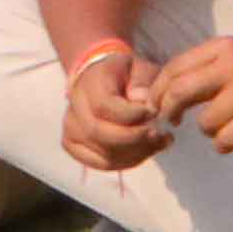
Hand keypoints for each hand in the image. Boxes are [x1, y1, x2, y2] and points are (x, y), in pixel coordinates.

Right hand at [54, 42, 172, 174]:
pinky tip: (145, 151)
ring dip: (136, 153)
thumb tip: (143, 102)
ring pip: (102, 152)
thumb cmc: (126, 75)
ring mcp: (71, 128)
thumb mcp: (140, 68)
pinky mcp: (74, 145)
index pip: (103, 106)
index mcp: (90, 83)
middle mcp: (75, 107)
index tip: (154, 113)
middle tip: (161, 135)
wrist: (104, 80)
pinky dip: (126, 162)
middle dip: (135, 138)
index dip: (131, 115)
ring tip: (160, 142)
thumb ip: (143, 82)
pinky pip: (100, 163)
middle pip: (100, 133)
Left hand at [153, 35, 232, 151]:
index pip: (174, 68)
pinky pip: (224, 140)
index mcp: (227, 47)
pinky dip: (226, 144)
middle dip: (168, 112)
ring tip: (232, 126)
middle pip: (178, 92)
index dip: (158, 92)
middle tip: (173, 123)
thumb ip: (209, 70)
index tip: (159, 107)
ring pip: (204, 123)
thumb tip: (163, 94)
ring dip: (211, 131)